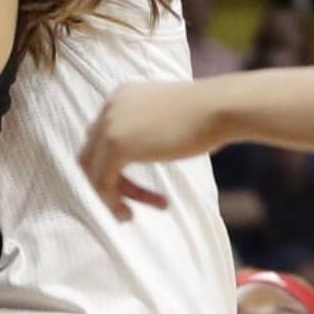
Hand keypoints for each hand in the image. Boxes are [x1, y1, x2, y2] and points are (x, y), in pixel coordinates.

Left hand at [79, 81, 223, 219]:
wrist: (221, 107)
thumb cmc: (210, 116)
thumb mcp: (169, 119)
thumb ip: (150, 131)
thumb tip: (155, 150)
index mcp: (122, 98)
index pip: (102, 137)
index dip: (114, 165)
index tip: (136, 186)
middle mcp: (110, 108)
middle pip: (92, 154)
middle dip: (110, 182)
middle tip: (130, 204)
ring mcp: (110, 125)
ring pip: (93, 170)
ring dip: (111, 195)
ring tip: (129, 216)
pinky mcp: (116, 144)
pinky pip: (101, 181)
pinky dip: (111, 200)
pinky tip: (130, 214)